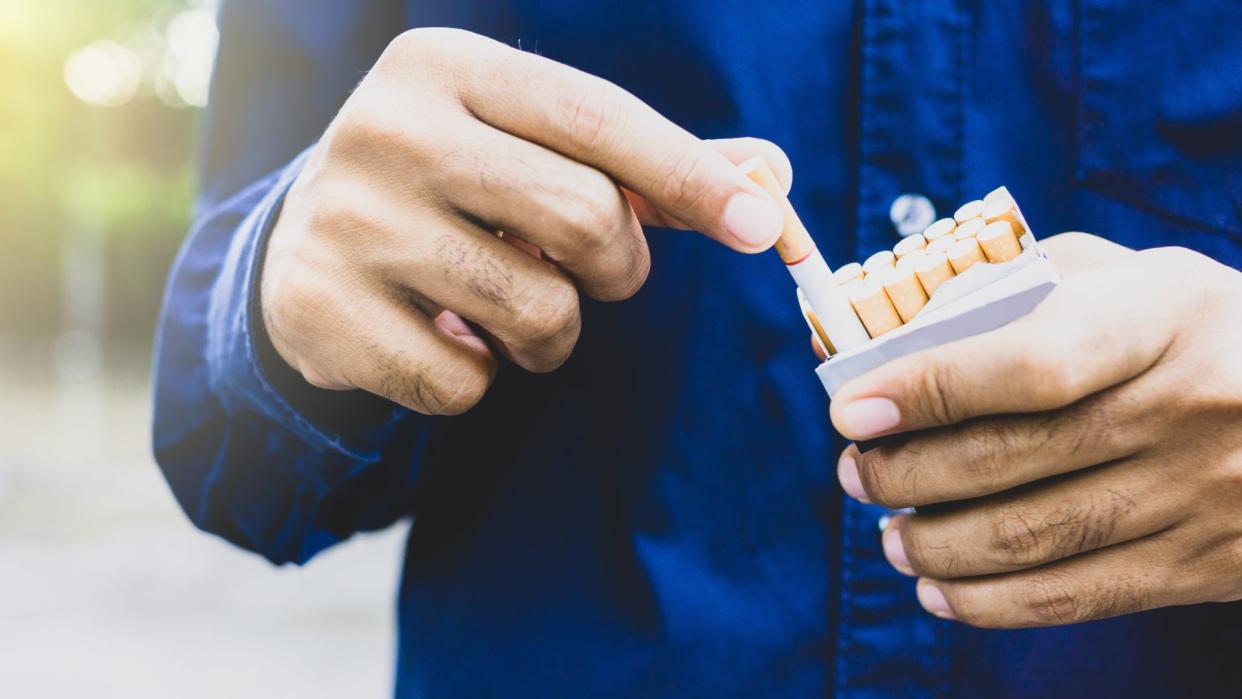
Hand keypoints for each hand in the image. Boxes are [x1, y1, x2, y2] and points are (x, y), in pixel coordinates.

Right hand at [262, 28, 790, 413]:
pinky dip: (477, 380)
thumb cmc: (450, 186)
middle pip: (584, 217)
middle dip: (618, 267)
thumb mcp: (524, 144)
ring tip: (513, 307)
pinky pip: (463, 383)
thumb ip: (639, 162)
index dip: (689, 177)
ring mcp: (346, 220)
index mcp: (447, 66)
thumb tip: (769, 177)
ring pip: (535, 310)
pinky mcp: (318, 309)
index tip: (759, 227)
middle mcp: (388, 128)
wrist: (300, 241)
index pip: (598, 116)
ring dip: (553, 333)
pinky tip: (443, 339)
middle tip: (595, 272)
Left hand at [831, 233, 1241, 627]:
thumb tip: (904, 327)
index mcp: (1164, 320)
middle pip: (1012, 457)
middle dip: (907, 473)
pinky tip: (938, 590)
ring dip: (936, 544)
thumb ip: (1028, 286)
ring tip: (889, 534)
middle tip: (856, 474)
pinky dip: (991, 602)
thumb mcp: (1138, 279)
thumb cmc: (1201, 330)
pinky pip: (1079, 596)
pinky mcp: (1207, 565)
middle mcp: (1188, 409)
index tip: (852, 408)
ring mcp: (1202, 495)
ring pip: (1034, 538)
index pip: (1030, 362)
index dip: (929, 389)